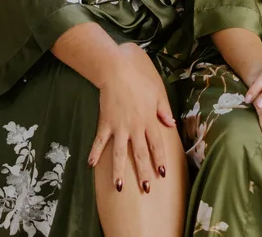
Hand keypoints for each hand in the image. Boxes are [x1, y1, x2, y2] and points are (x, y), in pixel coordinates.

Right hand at [87, 42, 176, 192]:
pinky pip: (100, 141)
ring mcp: (119, 127)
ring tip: (119, 187)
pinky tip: (90, 165)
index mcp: (149, 121)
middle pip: (140, 154)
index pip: (156, 145)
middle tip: (146, 189)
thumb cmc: (138, 82)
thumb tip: (171, 125)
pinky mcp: (105, 123)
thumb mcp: (157, 95)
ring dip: (119, 171)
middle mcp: (135, 127)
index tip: (162, 174)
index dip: (159, 160)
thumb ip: (164, 111)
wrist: (117, 72)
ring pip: (119, 154)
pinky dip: (95, 152)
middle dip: (143, 172)